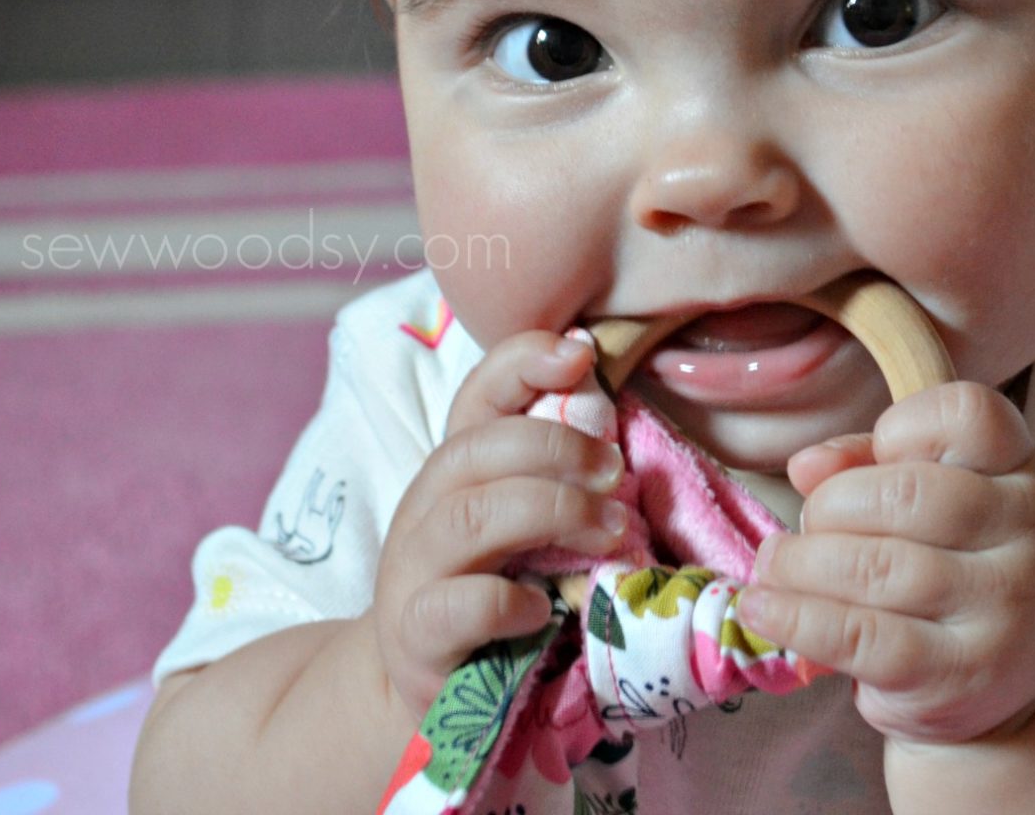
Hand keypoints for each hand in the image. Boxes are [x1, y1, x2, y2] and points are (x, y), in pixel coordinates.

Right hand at [372, 328, 629, 722]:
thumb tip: (620, 425)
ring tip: (611, 531)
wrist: (430, 683)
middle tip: (615, 471)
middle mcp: (426, 508)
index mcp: (458, 470)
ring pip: (468, 519)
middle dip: (555, 448)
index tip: (582, 352)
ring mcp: (414, 571)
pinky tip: (546, 608)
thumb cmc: (495, 586)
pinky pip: (456, 606)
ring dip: (550, 513)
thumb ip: (557, 474)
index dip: (522, 362)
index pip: (478, 395)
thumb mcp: (524, 521)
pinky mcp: (416, 636)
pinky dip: (507, 603)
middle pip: (476, 451)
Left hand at [737, 381, 1034, 745]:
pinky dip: (797, 619)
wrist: (1010, 683)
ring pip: (876, 568)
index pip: (969, 415)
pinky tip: (763, 609)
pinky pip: (862, 636)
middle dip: (828, 507)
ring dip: (800, 564)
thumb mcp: (935, 499)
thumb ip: (871, 466)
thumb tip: (806, 466)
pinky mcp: (962, 673)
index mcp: (1023, 469)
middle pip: (906, 494)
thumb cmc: (957, 567)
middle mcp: (1031, 532)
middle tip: (803, 528)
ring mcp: (1005, 606)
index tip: (874, 456)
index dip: (903, 425)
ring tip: (774, 566)